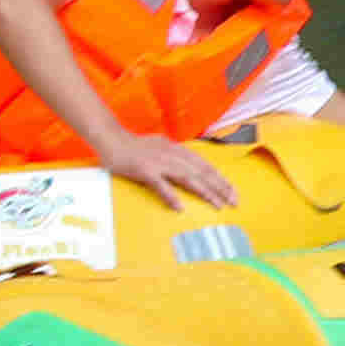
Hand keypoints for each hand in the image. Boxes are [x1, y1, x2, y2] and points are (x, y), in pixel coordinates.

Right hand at [107, 131, 241, 210]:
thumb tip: (188, 165)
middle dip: (219, 187)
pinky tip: (181, 207)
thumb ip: (175, 155)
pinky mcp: (144, 170)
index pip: (205, 165)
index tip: (233, 191)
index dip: (220, 178)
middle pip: (201, 172)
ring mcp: (159, 162)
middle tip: (233, 202)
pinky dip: (171, 196)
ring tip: (217, 205)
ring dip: (205, 192)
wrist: (110, 138)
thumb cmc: (133, 145)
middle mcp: (172, 154)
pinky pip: (161, 185)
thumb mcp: (160, 146)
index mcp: (177, 149)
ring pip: (188, 178)